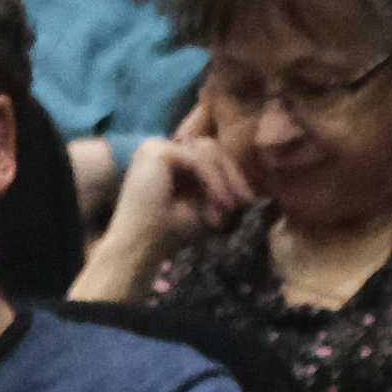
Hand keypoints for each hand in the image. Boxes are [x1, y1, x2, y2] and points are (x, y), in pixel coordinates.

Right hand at [96, 129, 255, 276]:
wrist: (140, 245)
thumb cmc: (168, 230)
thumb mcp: (204, 200)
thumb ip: (218, 180)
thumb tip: (251, 177)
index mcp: (166, 159)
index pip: (207, 153)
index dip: (229, 173)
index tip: (246, 200)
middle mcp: (157, 148)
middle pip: (210, 147)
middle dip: (231, 174)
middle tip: (244, 202)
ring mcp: (154, 146)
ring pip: (207, 150)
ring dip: (224, 178)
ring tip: (229, 206)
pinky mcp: (155, 151)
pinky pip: (198, 158)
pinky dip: (213, 180)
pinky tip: (220, 201)